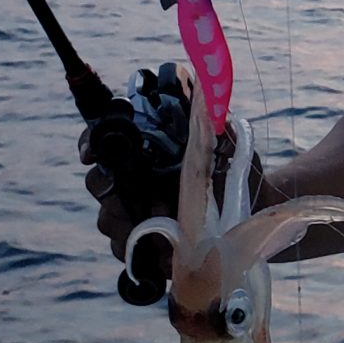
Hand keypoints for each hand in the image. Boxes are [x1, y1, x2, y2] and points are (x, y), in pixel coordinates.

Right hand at [79, 122, 265, 271]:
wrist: (253, 211)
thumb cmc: (236, 169)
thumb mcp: (228, 140)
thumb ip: (212, 118)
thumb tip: (203, 90)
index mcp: (145, 150)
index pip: (102, 140)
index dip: (90, 144)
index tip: (92, 154)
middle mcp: (133, 179)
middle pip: (98, 184)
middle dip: (111, 194)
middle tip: (141, 197)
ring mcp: (135, 212)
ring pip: (108, 220)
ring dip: (129, 225)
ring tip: (164, 222)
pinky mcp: (144, 244)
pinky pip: (124, 251)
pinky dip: (140, 252)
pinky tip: (164, 250)